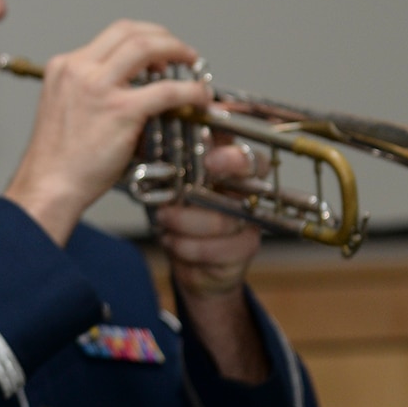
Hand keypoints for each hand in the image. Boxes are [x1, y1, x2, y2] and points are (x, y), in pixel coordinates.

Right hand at [4, 20, 208, 244]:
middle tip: (181, 53)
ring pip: (148, 47)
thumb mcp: (65, 107)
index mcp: (64, 67)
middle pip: (130, 31)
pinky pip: (167, 90)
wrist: (49, 185)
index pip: (112, 35)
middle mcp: (78, 69)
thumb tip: (128, 87)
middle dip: (163, 37)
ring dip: (178, 50)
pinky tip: (198, 97)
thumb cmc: (58, 159)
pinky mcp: (120, 110)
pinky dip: (190, 90)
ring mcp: (99, 87)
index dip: (144, 37)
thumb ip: (90, 90)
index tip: (159, 53)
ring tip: (192, 65)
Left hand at [153, 141, 269, 384]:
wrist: (192, 267)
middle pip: (242, 188)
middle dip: (204, 198)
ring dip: (185, 227)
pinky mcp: (242, 255)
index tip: (215, 159)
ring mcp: (250, 226)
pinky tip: (177, 247)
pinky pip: (216, 253)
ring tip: (168, 225)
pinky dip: (187, 251)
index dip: (233, 157)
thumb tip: (157, 139)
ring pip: (222, 222)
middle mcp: (249, 196)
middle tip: (179, 202)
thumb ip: (172, 162)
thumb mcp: (170, 183)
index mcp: (230, 168)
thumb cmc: (177, 216)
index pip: (249, 155)